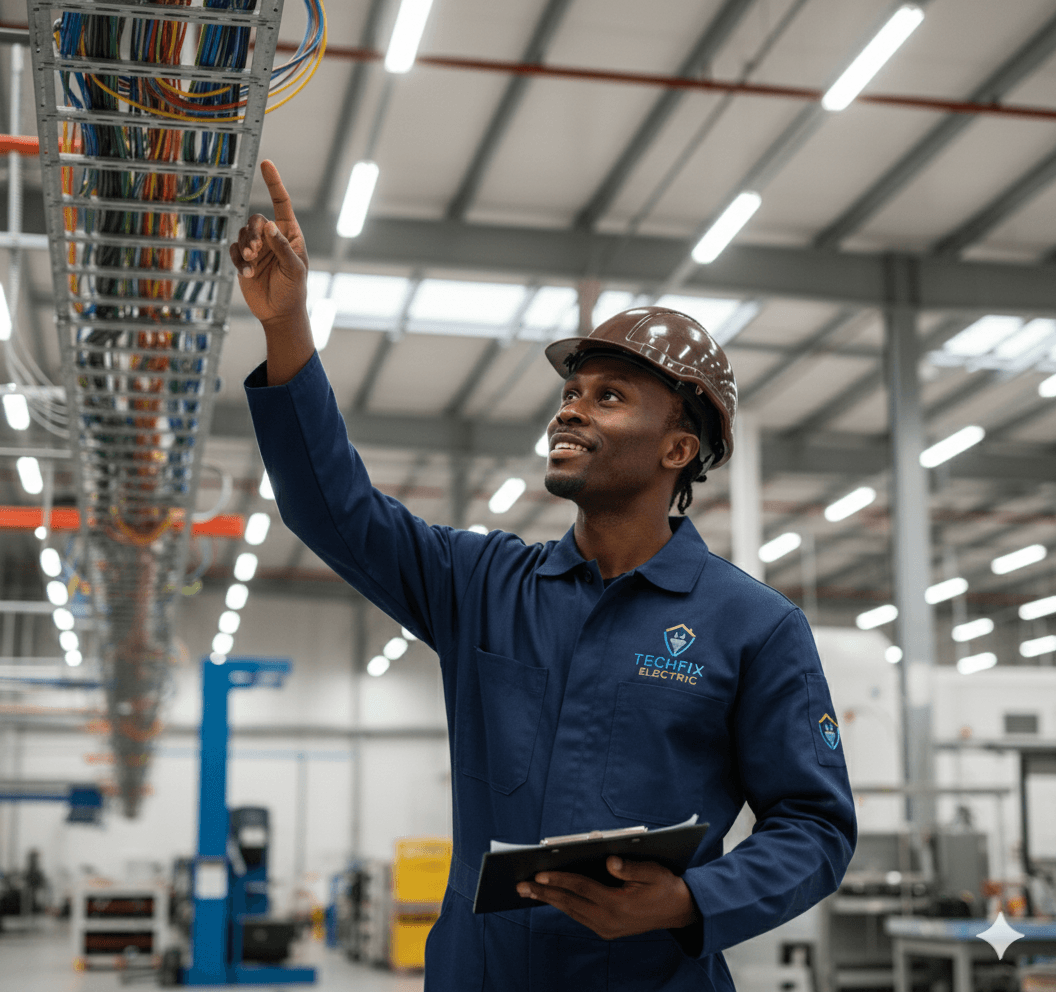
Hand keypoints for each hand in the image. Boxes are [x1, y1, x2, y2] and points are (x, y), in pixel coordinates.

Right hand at [229, 160, 308, 327]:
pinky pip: (233, 250)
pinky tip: (246, 273)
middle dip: (253, 232)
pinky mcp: (243, 261)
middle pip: (256, 220)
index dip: (274, 184)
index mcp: (290, 235)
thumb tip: (270, 224)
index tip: (266, 163)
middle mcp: (272, 238)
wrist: (279, 313)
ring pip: (242, 234)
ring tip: (251, 263)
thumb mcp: (294, 269)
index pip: (281, 204)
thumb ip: (282, 247)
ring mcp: (257, 249)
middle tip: (254, 250)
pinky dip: (237, 260)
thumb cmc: (294, 291)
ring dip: (244, 246)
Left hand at [516, 857, 699, 939]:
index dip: (559, 880)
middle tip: (519, 886)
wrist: (679, 912)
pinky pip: (579, 916)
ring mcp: (606, 928)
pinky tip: (551, 897)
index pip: (581, 889)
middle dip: (543, 893)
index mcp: (617, 905)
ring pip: (571, 912)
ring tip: (528, 891)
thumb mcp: (653, 873)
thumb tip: (608, 860)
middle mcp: (608, 920)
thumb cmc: (665, 887)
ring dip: (549, 900)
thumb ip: (630, 867)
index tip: (539, 874)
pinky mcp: (606, 930)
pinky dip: (563, 905)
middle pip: (569, 903)